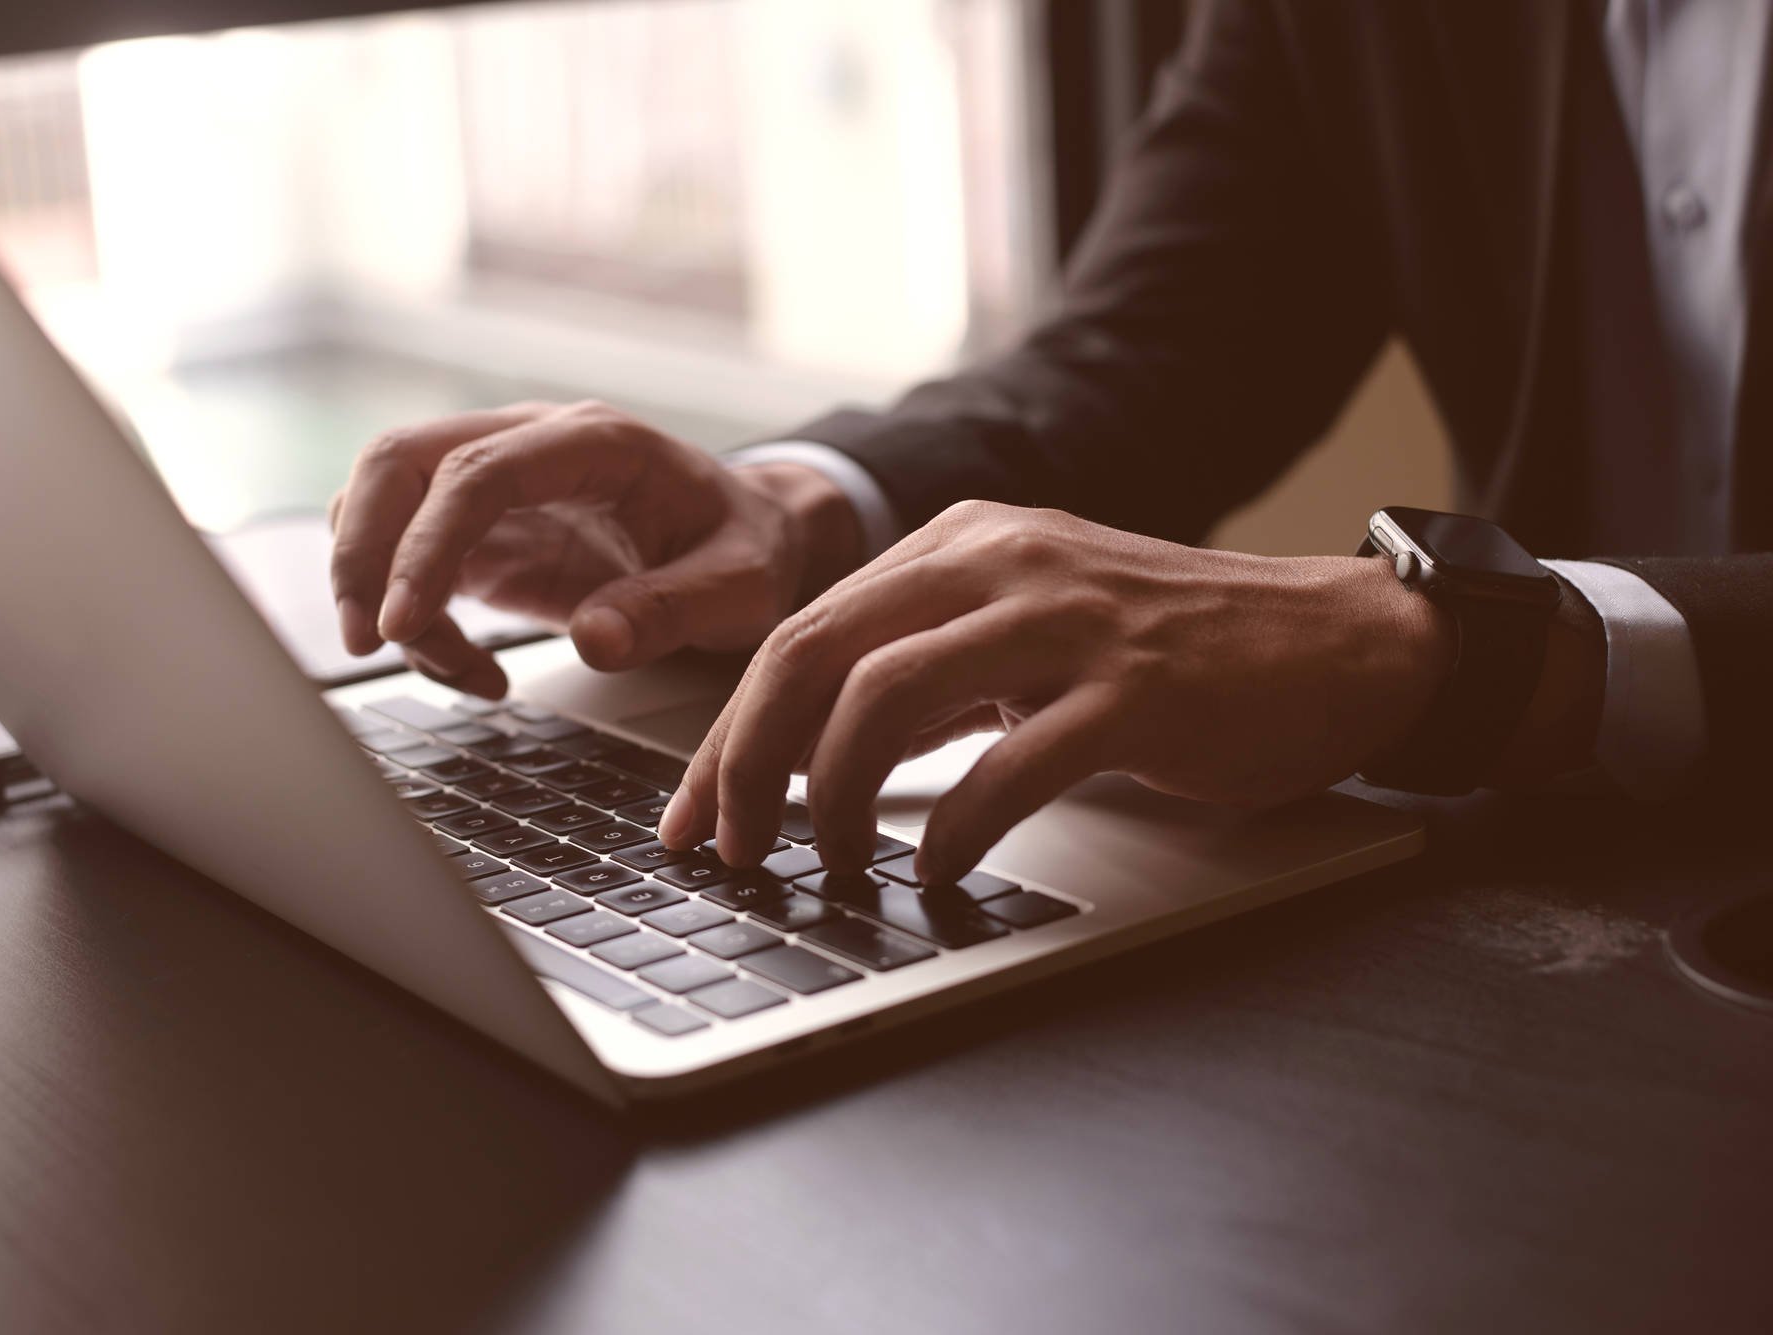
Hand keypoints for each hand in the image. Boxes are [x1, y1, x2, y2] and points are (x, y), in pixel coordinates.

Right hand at [328, 401, 862, 695]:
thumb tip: (594, 640)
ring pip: (387, 506)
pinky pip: (414, 562)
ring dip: (380, 588)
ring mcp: (501, 486)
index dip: (425, 543)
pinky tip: (477, 673)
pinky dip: (419, 621)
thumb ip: (672, 609)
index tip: (402, 621)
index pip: (475, 472)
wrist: (757, 537)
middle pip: (399, 462)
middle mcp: (532, 445)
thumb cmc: (749, 550)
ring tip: (450, 669)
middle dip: (362, 551)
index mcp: (592, 442)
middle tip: (367, 641)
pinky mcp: (487, 533)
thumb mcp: (741, 586)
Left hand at [657, 501, 1456, 884]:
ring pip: (888, 697)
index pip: (802, 634)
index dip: (729, 733)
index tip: (694, 816)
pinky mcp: (1134, 689)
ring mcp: (1067, 621)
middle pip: (817, 655)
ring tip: (832, 863)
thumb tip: (809, 760)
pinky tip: (937, 871)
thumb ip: (926, 680)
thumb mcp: (1024, 639)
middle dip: (748, 765)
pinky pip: (1011, 764)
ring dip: (835, 796)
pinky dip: (955, 829)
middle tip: (732, 848)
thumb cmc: (1169, 652)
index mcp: (961, 545)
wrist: (1333, 641)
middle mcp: (999, 563)